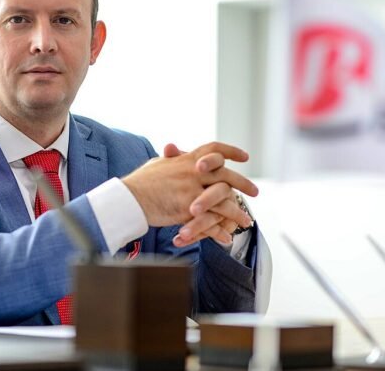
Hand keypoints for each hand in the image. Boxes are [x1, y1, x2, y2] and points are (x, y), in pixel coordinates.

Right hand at [122, 142, 257, 243]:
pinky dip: (219, 230)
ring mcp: (192, 190)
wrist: (129, 198)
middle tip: (255, 192)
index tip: (244, 156)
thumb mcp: (158, 163)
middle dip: (243, 183)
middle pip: (226, 175)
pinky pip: (211, 220)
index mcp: (187, 159)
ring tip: (246, 220)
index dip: (231, 151)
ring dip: (237, 211)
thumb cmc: (140, 182)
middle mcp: (193, 171)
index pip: (214, 149)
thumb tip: (174, 150)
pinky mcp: (188, 209)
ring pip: (223, 200)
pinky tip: (226, 236)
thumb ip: (172, 158)